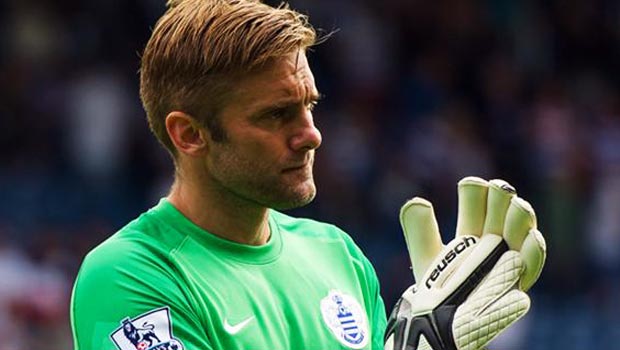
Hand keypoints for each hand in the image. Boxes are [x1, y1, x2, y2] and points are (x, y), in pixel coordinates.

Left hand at [384, 177, 545, 349]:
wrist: (445, 322)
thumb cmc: (438, 289)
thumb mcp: (427, 257)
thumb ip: (419, 230)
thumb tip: (415, 202)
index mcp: (471, 229)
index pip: (478, 202)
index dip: (476, 192)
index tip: (469, 185)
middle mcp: (493, 240)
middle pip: (502, 211)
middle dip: (502, 198)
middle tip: (498, 188)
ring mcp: (507, 257)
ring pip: (521, 230)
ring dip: (520, 217)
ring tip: (516, 205)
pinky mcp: (517, 279)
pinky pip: (532, 263)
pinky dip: (534, 250)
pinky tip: (532, 237)